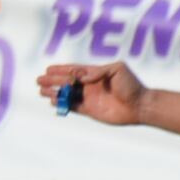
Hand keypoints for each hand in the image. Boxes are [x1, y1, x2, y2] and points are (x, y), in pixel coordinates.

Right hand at [31, 57, 146, 123]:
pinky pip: (72, 107)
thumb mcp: (117, 69)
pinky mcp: (90, 110)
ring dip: (54, 92)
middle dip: (53, 81)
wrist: (139, 105)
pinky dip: (62, 105)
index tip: (49, 69)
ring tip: (41, 91)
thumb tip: (80, 77)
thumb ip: (98, 71)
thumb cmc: (131, 85)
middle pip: (67, 82)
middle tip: (39, 80)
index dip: (61, 69)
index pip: (74, 70)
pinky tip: (53, 102)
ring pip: (67, 94)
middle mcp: (90, 85)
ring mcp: (89, 98)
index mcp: (95, 74)